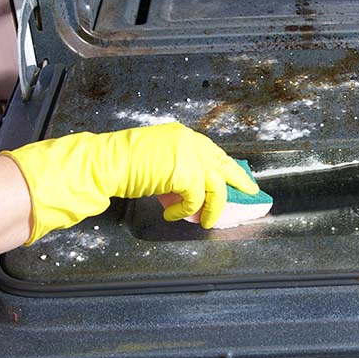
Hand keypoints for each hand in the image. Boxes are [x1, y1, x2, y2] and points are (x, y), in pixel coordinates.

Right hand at [1, 122, 258, 243]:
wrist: (106, 163)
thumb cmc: (123, 163)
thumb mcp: (156, 159)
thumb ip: (176, 168)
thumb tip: (189, 191)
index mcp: (183, 136)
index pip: (212, 152)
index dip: (224, 167)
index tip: (235, 176)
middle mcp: (191, 142)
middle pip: (224, 163)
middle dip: (239, 180)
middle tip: (251, 192)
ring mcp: (191, 156)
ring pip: (216, 186)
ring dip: (212, 207)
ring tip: (206, 221)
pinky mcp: (187, 174)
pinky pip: (196, 199)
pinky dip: (186, 211)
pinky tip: (171, 214)